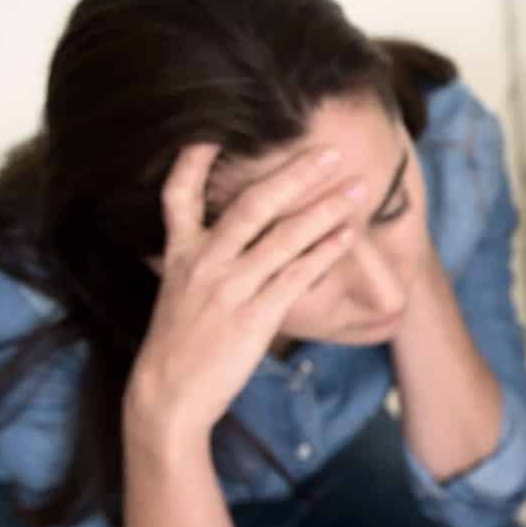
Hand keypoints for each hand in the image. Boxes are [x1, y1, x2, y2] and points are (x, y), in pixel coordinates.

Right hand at [126, 143, 362, 445]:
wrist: (169, 395)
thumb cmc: (178, 344)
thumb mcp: (175, 291)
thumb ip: (195, 259)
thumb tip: (220, 235)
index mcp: (179, 254)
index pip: (177, 196)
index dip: (192, 162)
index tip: (211, 131)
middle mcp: (203, 264)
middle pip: (251, 205)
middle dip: (293, 174)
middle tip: (327, 151)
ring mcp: (230, 289)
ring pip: (283, 237)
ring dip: (324, 209)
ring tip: (356, 188)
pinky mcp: (254, 317)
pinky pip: (297, 275)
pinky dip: (325, 252)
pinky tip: (349, 235)